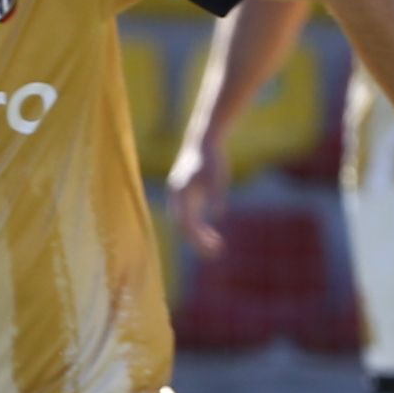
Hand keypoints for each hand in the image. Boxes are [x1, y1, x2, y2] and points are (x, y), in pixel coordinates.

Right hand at [165, 134, 233, 255]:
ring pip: (184, 223)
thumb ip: (216, 196)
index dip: (199, 240)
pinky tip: (210, 232)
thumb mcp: (218, 178)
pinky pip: (187, 216)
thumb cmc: (212, 159)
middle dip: (199, 241)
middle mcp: (176, 197)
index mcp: (181, 195)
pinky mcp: (183, 194)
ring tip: (217, 244)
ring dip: (198, 235)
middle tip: (217, 251)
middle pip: (183, 227)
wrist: (203, 141)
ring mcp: (178, 196)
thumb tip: (217, 215)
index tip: (215, 248)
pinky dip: (198, 226)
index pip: (186, 225)